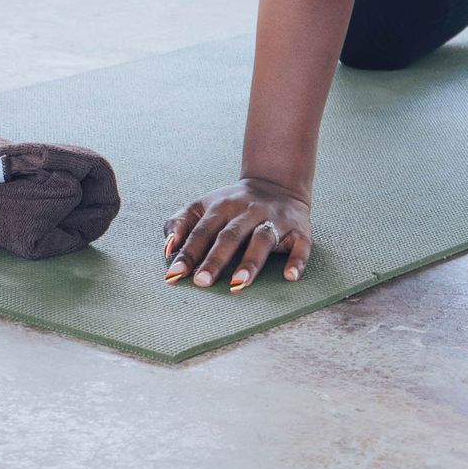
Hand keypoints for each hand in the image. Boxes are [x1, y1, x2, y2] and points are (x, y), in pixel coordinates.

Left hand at [162, 175, 311, 291]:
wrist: (277, 184)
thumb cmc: (231, 205)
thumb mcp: (203, 206)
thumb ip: (180, 222)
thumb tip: (167, 249)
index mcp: (221, 207)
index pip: (202, 231)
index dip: (188, 252)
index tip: (174, 275)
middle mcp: (248, 212)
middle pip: (230, 236)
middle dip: (215, 259)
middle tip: (201, 282)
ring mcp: (274, 220)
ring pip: (262, 240)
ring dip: (250, 261)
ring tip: (238, 283)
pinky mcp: (299, 230)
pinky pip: (300, 246)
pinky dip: (296, 261)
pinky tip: (290, 277)